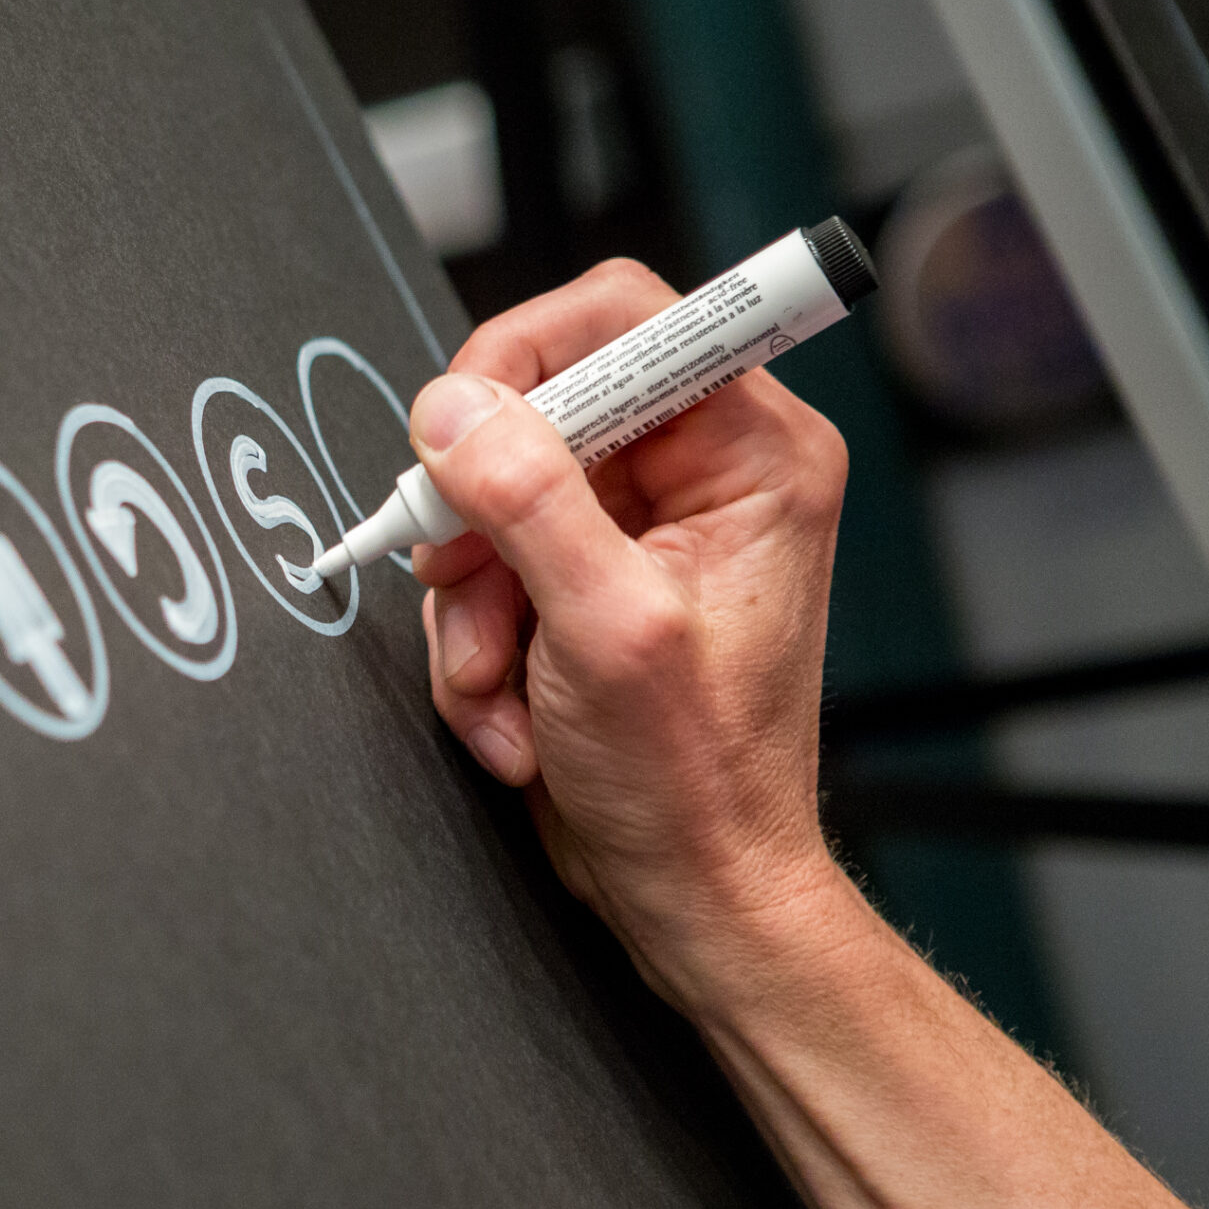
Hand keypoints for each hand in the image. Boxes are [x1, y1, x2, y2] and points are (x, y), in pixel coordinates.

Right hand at [411, 260, 853, 1009]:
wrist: (693, 891)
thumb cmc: (698, 783)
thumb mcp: (609, 632)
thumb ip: (531, 504)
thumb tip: (455, 410)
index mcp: (753, 454)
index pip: (623, 317)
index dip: (524, 357)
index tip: (461, 431)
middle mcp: (702, 474)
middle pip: (535, 409)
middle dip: (481, 517)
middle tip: (462, 583)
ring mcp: (637, 528)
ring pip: (491, 495)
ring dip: (469, 602)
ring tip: (501, 685)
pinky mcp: (583, 579)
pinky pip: (484, 565)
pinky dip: (473, 640)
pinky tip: (511, 709)